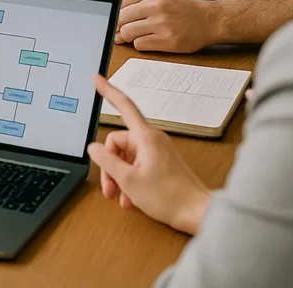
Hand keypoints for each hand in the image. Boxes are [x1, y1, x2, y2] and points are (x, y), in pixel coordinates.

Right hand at [88, 74, 210, 234]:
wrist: (199, 213)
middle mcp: (151, 139)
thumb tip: (93, 147)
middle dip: (110, 166)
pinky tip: (131, 199)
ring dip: (120, 177)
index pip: (123, 105)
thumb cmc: (169, 197)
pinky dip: (131, 180)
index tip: (97, 78)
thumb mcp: (128, 180)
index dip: (107, 90)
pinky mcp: (161, 162)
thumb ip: (106, 161)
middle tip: (110, 189)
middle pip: (118, 143)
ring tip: (122, 199)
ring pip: (127, 157)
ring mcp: (157, 151)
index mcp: (145, 136)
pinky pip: (138, 165)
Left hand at [116, 0, 214, 52]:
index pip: (120, 1)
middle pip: (120, 18)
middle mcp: (156, 4)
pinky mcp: (167, 40)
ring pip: (127, 32)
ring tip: (137, 35)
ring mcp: (162, 23)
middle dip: (119, 27)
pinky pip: (139, 44)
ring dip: (128, 37)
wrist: (209, 20)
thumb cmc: (180, 9)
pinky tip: (150, 40)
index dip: (116, 12)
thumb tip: (113, 19)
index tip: (119, 19)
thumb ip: (136, 2)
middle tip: (124, 31)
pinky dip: (140, 44)